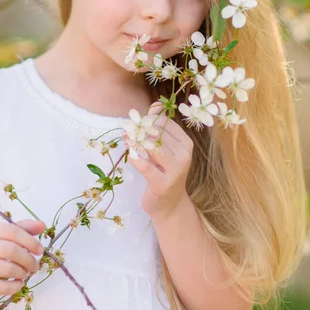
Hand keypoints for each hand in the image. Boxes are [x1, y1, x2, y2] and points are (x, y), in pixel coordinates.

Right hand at [0, 219, 44, 300]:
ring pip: (7, 269)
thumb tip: (42, 225)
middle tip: (35, 266)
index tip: (40, 251)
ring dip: (22, 273)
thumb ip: (22, 229)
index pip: (12, 231)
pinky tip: (18, 284)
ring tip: (25, 274)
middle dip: (28, 259)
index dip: (30, 241)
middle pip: (11, 250)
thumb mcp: (2, 237)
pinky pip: (1, 287)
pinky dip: (15, 286)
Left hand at [123, 101, 193, 218]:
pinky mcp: (163, 183)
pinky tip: (128, 155)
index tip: (135, 122)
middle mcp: (184, 155)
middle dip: (139, 128)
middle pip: (157, 133)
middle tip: (125, 128)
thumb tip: (156, 104)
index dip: (147, 119)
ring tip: (125, 137)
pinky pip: (144, 166)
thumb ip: (160, 128)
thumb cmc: (164, 172)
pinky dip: (134, 157)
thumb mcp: (164, 149)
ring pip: (151, 147)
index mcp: (185, 143)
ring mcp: (175, 170)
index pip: (164, 122)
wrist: (170, 205)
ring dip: (134, 140)